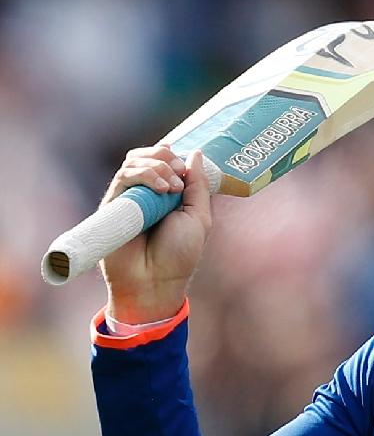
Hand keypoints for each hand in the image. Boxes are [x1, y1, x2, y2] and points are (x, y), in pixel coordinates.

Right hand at [100, 146, 212, 323]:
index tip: (187, 169)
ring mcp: (128, 198)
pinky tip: (161, 190)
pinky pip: (123, 177)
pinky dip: (145, 175)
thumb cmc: (179, 255)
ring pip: (133, 161)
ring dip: (157, 166)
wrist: (155, 282)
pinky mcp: (113, 205)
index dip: (174, 155)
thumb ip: (198, 185)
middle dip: (165, 155)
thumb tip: (196, 153)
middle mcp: (146, 193)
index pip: (164, 158)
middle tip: (179, 175)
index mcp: (167, 193)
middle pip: (146, 154)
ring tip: (172, 188)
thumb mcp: (199, 216)